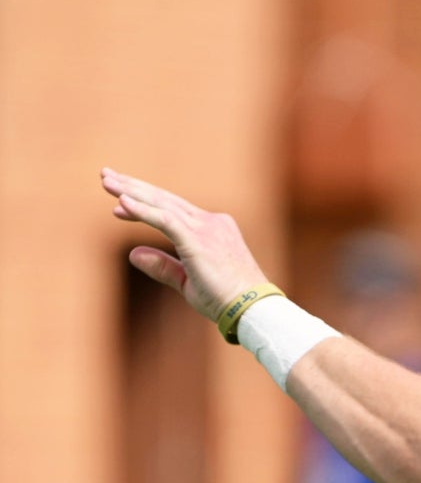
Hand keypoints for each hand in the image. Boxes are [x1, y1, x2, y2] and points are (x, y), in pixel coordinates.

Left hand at [101, 168, 269, 321]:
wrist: (251, 308)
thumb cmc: (225, 298)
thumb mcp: (187, 280)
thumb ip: (162, 265)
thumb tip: (133, 253)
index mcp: (213, 228)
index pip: (173, 210)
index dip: (144, 204)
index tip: (119, 205)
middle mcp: (211, 222)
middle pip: (165, 199)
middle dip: (134, 186)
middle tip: (106, 175)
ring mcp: (207, 228)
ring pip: (163, 204)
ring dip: (133, 192)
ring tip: (107, 181)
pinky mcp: (199, 240)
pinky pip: (166, 220)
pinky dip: (143, 210)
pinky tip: (123, 202)